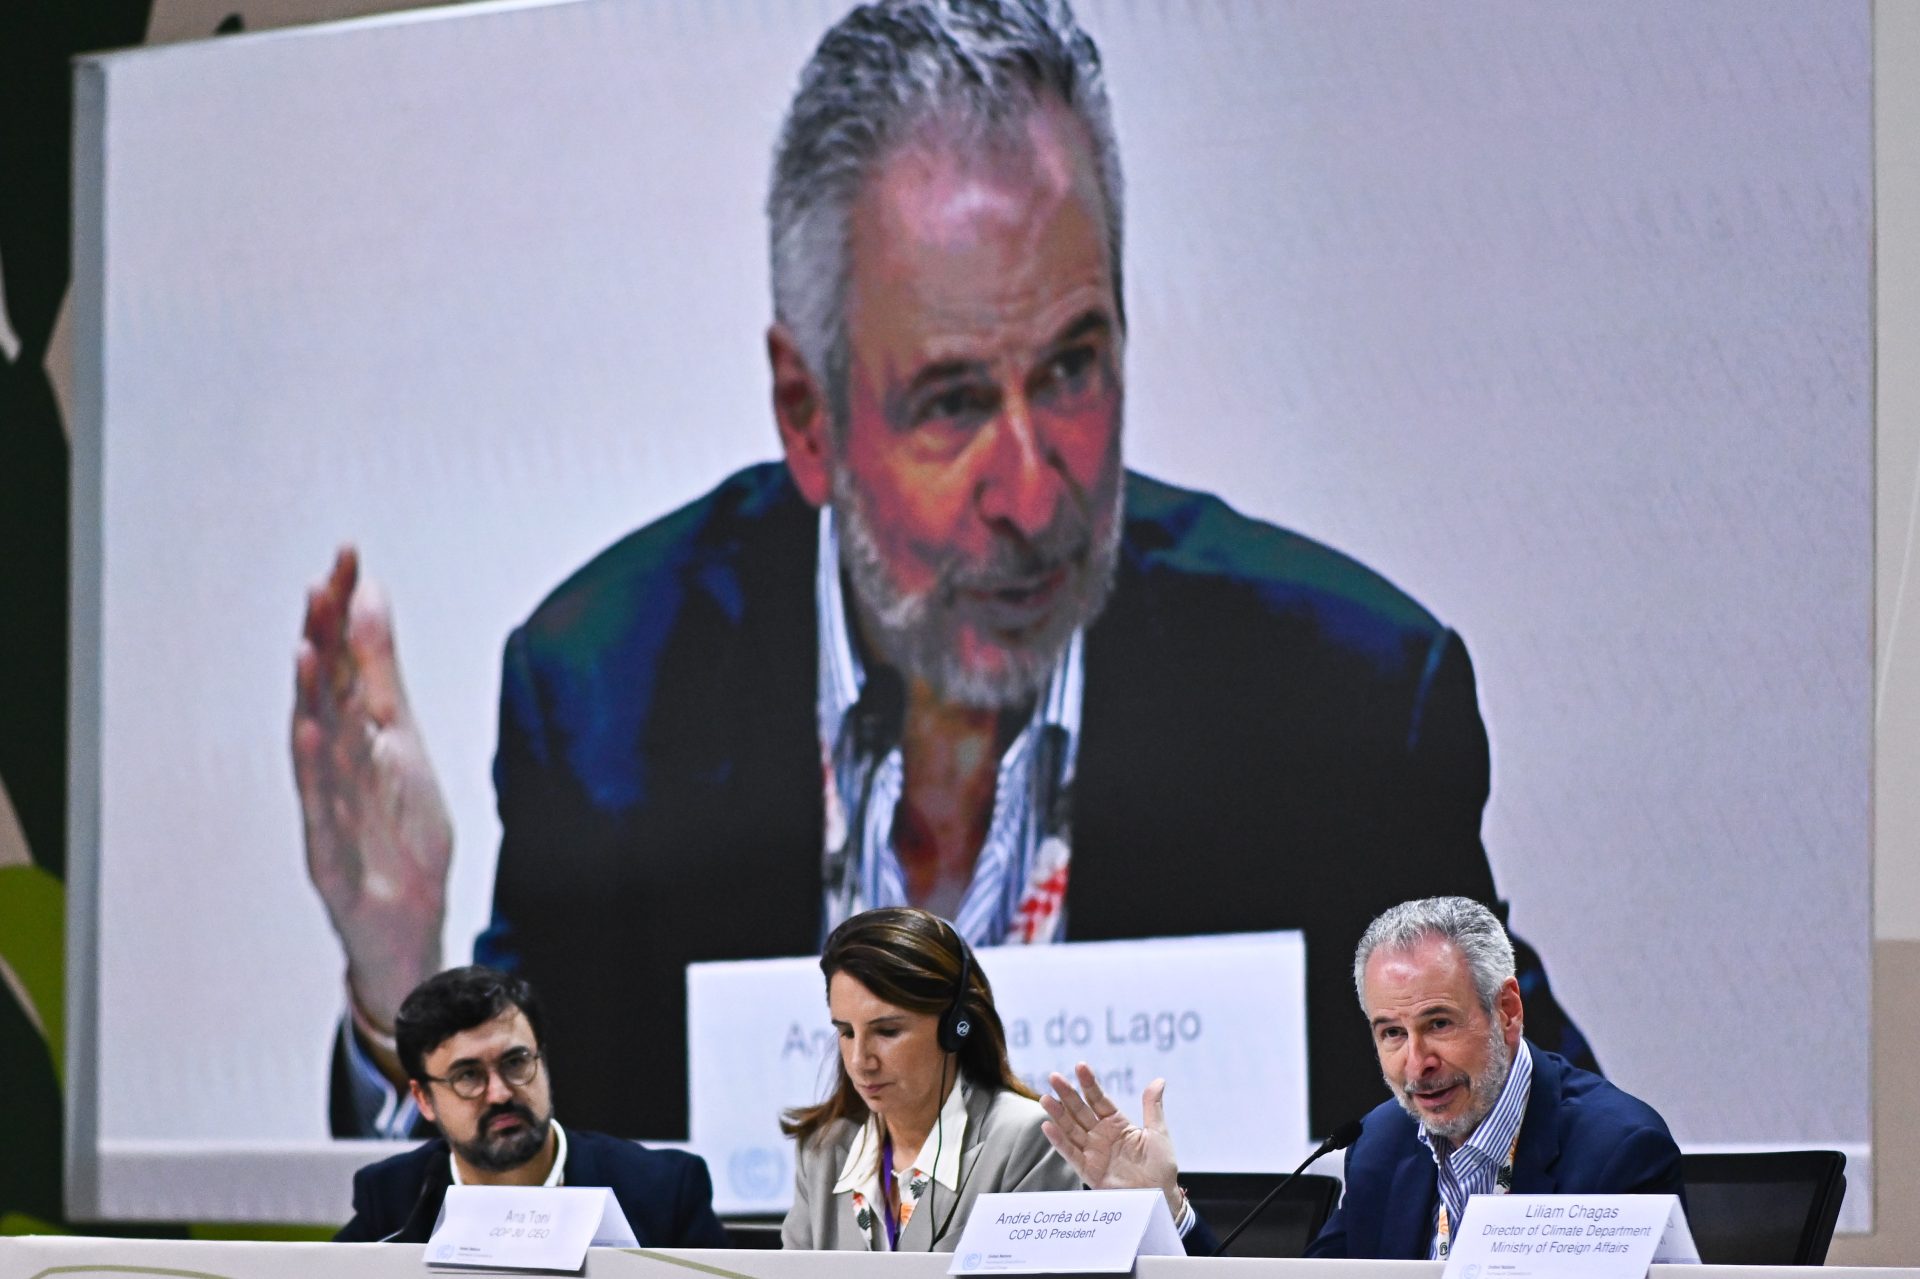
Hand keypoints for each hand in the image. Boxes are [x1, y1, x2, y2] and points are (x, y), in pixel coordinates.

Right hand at [292, 547, 451, 1044]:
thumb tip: (371, 600)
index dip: (344, 609)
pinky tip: (314, 732)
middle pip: (325, 693)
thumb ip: (380, 675)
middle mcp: (334, 764)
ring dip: (311, 696)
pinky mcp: (330, 852)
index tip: (348, 554)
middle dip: (323, 638)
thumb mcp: (400, 744)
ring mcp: (329, 808)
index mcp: (356, 735)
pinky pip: (321, 806)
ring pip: (316, 746)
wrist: (406, 924)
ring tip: (310, 645)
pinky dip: (317, 770)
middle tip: (322, 582)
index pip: (346, 660)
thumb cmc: (398, 832)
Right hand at [1040, 1063, 1181, 1215]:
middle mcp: (1101, 1135)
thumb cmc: (1160, 1167)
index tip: (1080, 1066)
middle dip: (1067, 1095)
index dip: (1089, 1084)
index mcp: (1117, 1124)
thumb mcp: (1157, 1133)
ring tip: (1045, 1098)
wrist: (1159, 1198)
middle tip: (1054, 1077)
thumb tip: (1158, 1080)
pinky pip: (1071, 1154)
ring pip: (1071, 1129)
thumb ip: (1152, 1107)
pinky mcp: (1089, 1171)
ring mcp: (1093, 1152)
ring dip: (1058, 1115)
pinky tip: (1048, 1127)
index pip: (1099, 1099)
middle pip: (1080, 1111)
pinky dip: (1059, 1141)